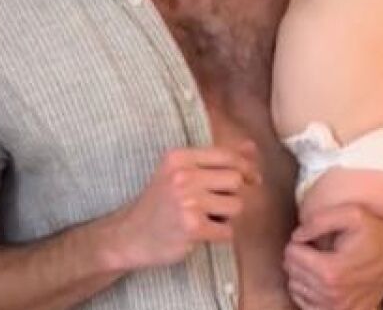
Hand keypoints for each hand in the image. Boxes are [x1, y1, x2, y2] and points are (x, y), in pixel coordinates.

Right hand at [113, 142, 260, 268]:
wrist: (129, 235)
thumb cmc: (160, 202)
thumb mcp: (181, 172)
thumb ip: (217, 159)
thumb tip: (251, 148)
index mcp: (179, 157)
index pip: (227, 156)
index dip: (246, 167)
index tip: (252, 179)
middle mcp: (183, 176)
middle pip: (236, 180)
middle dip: (232, 195)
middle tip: (215, 205)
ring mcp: (187, 201)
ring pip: (236, 205)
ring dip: (226, 217)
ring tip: (204, 218)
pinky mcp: (192, 227)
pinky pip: (228, 231)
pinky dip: (219, 235)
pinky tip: (200, 234)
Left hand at [283, 203, 382, 309]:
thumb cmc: (375, 229)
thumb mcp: (351, 213)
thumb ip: (317, 221)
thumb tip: (296, 236)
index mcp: (331, 271)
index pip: (291, 255)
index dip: (298, 242)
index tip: (311, 238)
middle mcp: (333, 295)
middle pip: (292, 273)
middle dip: (298, 257)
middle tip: (314, 248)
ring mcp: (338, 308)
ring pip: (296, 290)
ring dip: (302, 274)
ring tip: (319, 261)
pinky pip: (308, 306)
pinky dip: (308, 292)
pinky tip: (321, 278)